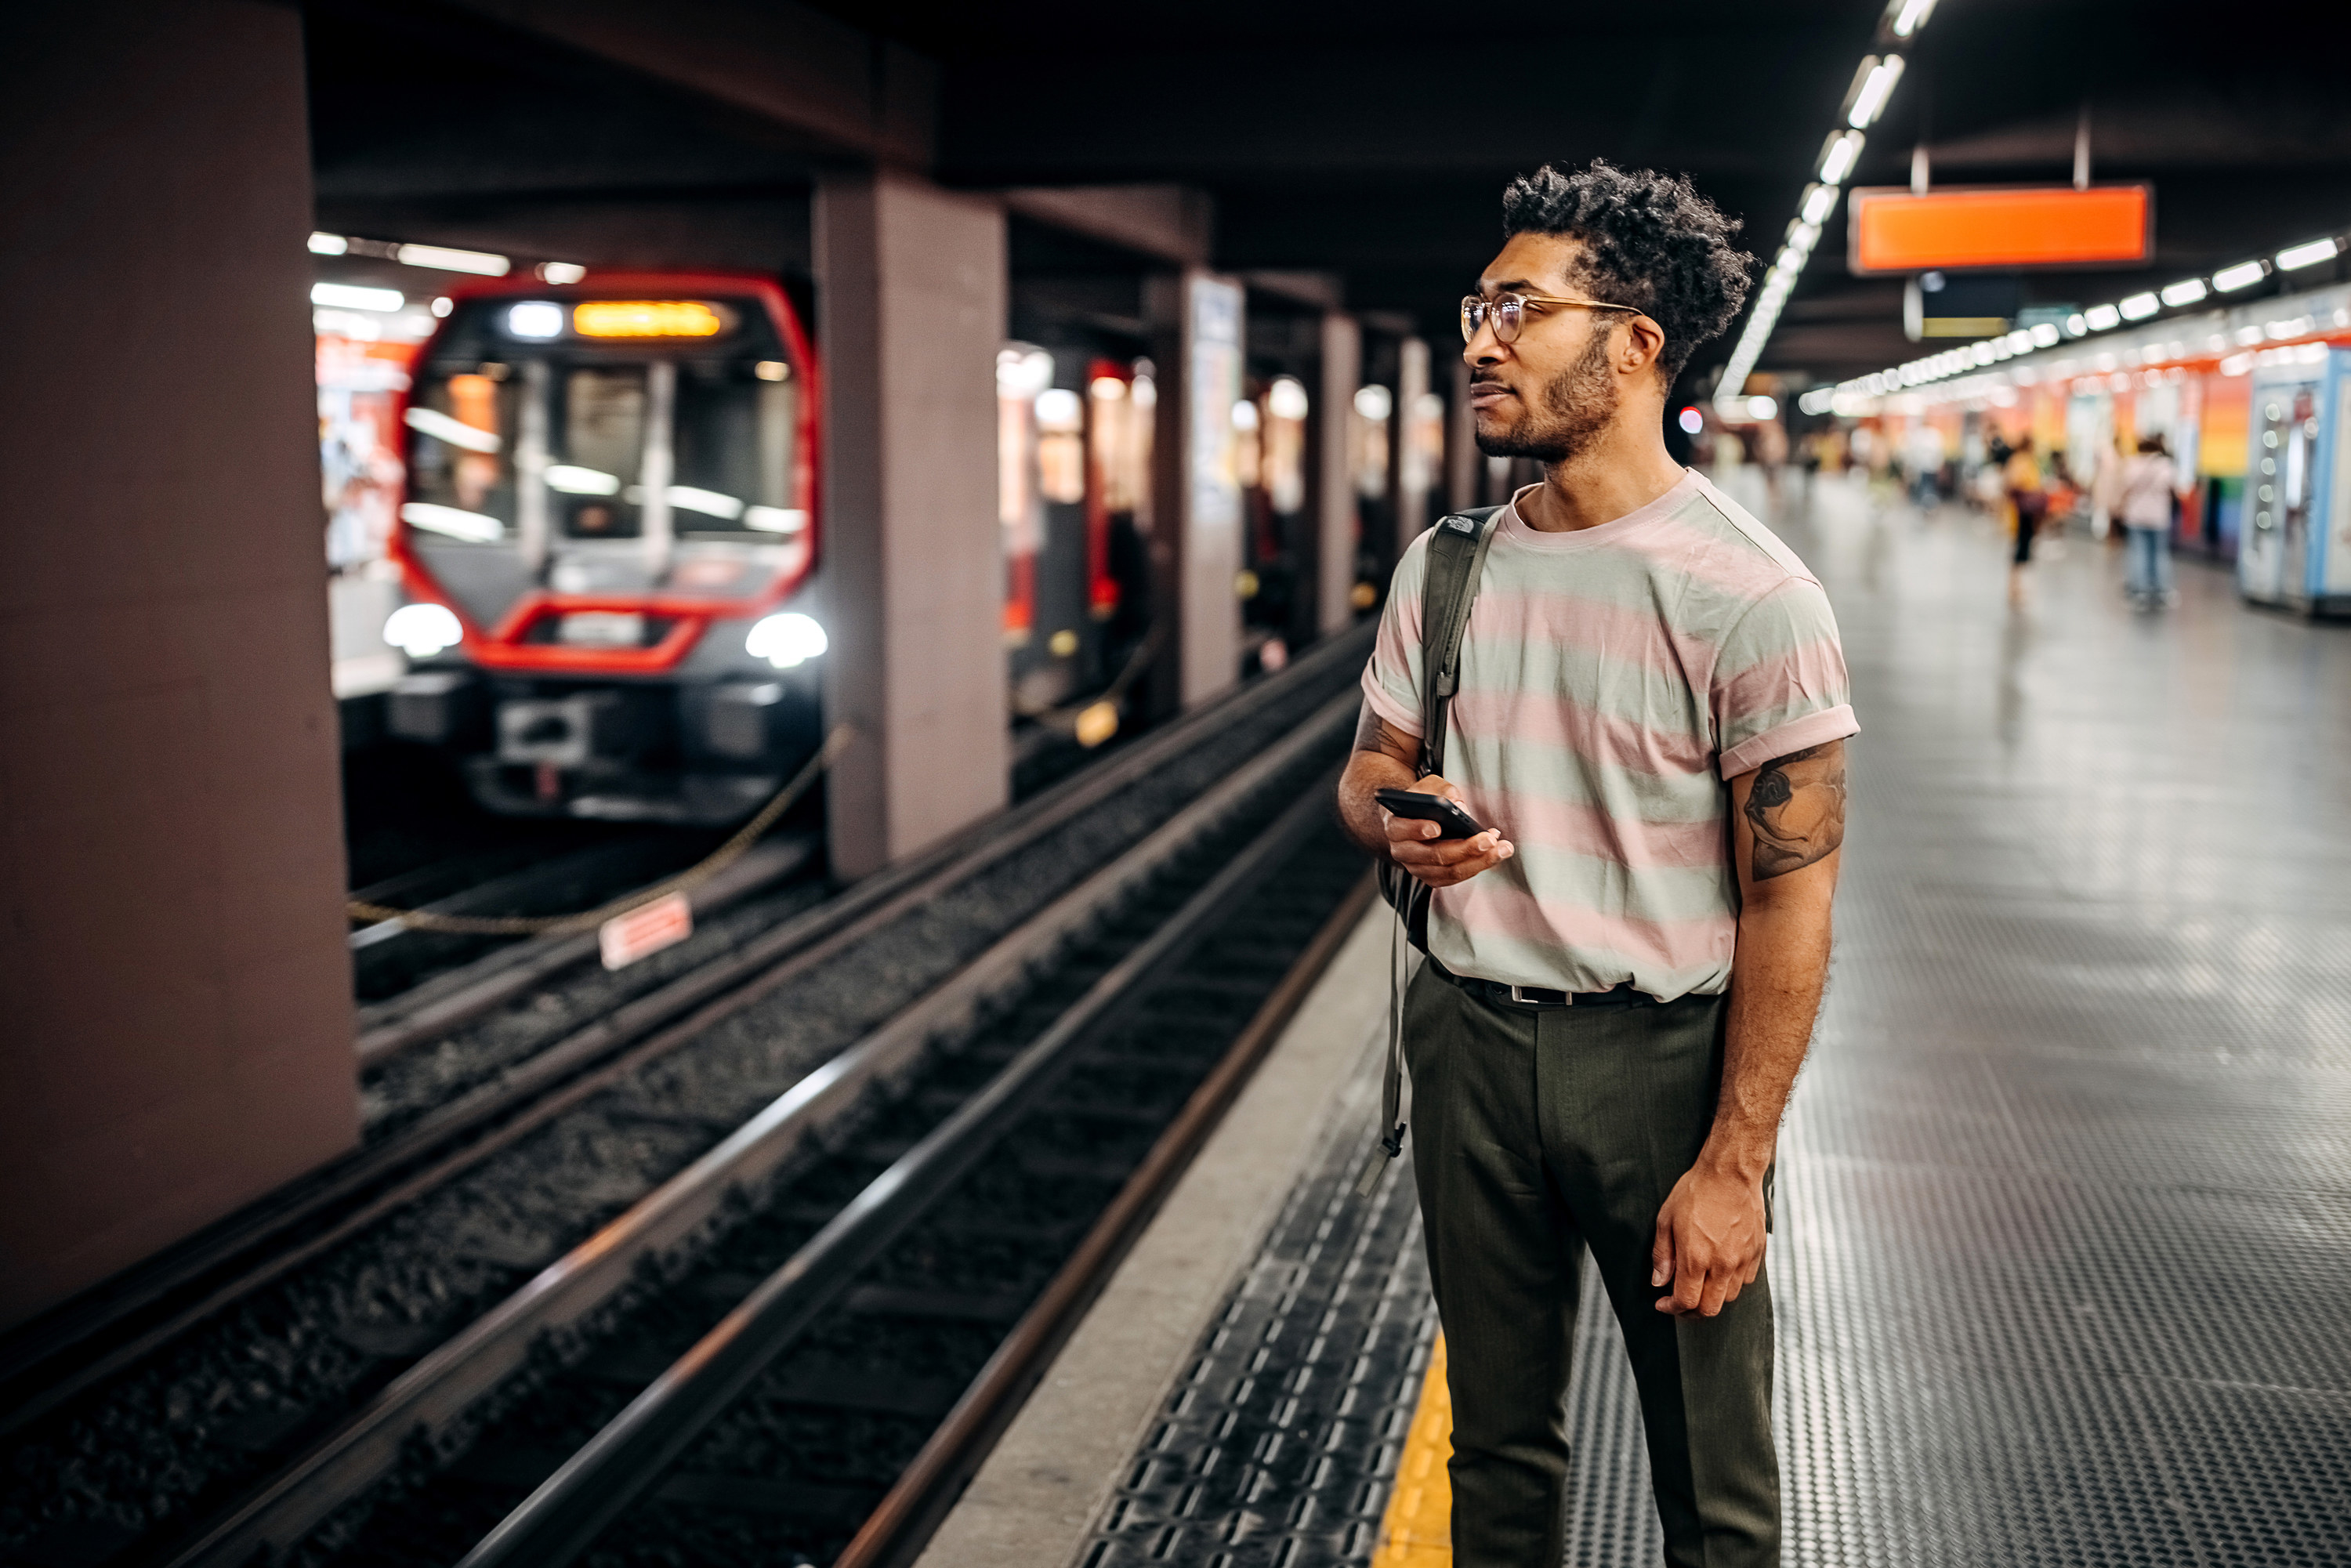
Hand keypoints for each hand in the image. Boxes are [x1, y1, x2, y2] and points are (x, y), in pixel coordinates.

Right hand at [1382, 774, 1513, 888]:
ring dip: (1479, 861)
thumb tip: (1460, 806)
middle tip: (1490, 839)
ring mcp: (1417, 868)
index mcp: (1395, 826)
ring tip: (1503, 848)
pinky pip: (1456, 877)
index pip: (1403, 830)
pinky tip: (1496, 853)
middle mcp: (1403, 852)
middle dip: (1465, 848)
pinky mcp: (1432, 877)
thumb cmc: (1423, 799)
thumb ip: (1443, 791)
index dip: (1418, 829)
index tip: (1437, 826)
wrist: (1415, 819)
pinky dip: (1477, 866)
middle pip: (1434, 856)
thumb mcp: (1430, 786)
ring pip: (1449, 872)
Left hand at [1649, 1160, 1766, 1316]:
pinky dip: (1731, 1283)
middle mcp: (1722, 1264)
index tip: (1663, 1304)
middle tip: (1680, 1303)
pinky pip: (1746, 1281)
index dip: (1672, 1309)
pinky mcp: (1757, 1252)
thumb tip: (1659, 1282)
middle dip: (1692, 1312)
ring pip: (1729, 1297)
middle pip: (1710, 1309)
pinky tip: (1720, 1271)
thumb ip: (1663, 1255)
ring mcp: (1742, 1260)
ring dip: (1712, 1298)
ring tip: (1700, 1285)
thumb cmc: (1696, 1191)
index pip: (1686, 1301)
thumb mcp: (1666, 1219)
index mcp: (1696, 1258)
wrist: (1731, 1172)